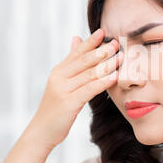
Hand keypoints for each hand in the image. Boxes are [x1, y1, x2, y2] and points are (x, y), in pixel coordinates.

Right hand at [26, 29, 122, 149]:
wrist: (42, 131)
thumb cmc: (55, 108)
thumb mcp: (61, 82)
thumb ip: (71, 61)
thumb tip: (76, 38)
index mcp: (59, 71)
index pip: (77, 52)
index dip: (90, 41)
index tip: (103, 31)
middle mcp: (59, 77)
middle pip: (84, 60)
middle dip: (102, 51)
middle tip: (116, 43)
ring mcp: (63, 90)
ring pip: (89, 74)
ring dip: (107, 65)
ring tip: (121, 57)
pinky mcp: (69, 103)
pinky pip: (90, 89)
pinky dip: (103, 82)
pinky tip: (114, 77)